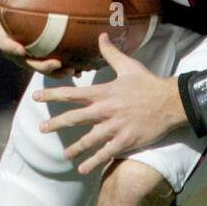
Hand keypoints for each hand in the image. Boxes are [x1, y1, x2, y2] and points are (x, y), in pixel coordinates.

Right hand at [0, 0, 74, 78]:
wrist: (15, 8)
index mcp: (2, 35)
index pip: (4, 44)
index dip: (11, 48)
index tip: (21, 49)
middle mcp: (14, 50)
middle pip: (25, 62)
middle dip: (40, 66)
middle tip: (55, 63)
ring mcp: (27, 56)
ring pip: (40, 67)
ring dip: (56, 72)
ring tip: (72, 71)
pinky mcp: (39, 57)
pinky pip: (51, 65)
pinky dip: (65, 68)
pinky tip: (81, 69)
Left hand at [33, 34, 186, 173]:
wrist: (169, 102)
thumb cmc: (148, 83)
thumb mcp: (129, 66)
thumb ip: (111, 53)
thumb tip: (101, 35)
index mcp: (104, 92)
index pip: (72, 93)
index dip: (52, 95)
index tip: (36, 96)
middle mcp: (105, 110)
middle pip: (74, 118)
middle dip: (56, 123)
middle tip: (42, 128)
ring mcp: (115, 127)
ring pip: (88, 140)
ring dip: (74, 148)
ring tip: (65, 155)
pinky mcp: (125, 140)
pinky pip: (105, 154)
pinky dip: (93, 162)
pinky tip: (83, 169)